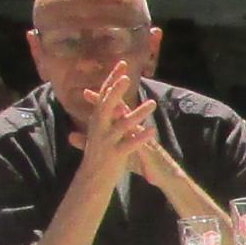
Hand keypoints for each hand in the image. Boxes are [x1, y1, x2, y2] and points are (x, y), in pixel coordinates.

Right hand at [69, 64, 157, 191]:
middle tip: (127, 77)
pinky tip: (152, 130)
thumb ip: (100, 116)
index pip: (104, 95)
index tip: (122, 64)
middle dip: (116, 91)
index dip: (113, 79)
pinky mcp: (115, 155)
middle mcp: (99, 129)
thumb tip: (100, 98)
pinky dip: (141, 137)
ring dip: (138, 113)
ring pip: (122, 125)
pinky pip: (129, 145)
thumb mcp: (96, 132)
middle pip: (107, 106)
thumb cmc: (97, 154)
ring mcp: (107, 142)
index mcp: (97, 121)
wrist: (92, 180)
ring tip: (152, 103)